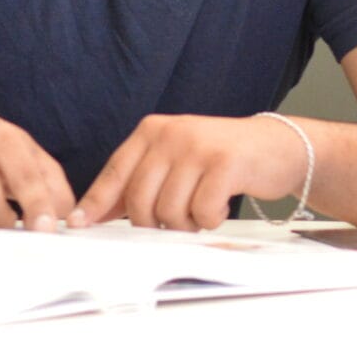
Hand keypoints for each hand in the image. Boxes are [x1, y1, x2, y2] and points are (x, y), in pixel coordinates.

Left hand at [76, 114, 308, 231]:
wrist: (277, 147)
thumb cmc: (220, 160)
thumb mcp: (174, 163)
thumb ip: (137, 184)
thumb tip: (93, 215)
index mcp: (152, 131)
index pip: (115, 172)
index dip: (96, 203)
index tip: (80, 226)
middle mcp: (171, 134)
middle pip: (140, 200)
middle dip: (154, 224)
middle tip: (177, 221)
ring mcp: (198, 147)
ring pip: (169, 211)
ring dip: (186, 224)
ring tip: (203, 209)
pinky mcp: (225, 163)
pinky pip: (201, 212)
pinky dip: (210, 219)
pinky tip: (222, 204)